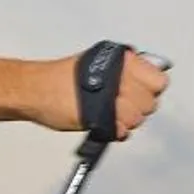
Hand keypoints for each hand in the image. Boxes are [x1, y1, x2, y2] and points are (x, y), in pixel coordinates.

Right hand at [40, 47, 169, 138]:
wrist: (34, 90)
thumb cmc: (64, 78)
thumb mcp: (102, 64)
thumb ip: (130, 70)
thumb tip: (158, 69)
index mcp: (123, 61)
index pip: (160, 81)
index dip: (150, 89)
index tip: (138, 92)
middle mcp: (121, 77)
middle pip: (151, 103)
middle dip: (137, 108)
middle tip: (117, 104)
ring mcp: (112, 98)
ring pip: (138, 119)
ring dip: (123, 120)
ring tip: (103, 111)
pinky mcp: (102, 118)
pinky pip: (122, 132)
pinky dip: (112, 130)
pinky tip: (98, 120)